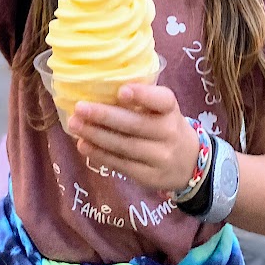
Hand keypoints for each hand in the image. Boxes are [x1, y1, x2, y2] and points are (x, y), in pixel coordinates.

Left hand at [68, 83, 199, 192]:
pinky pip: (121, 164)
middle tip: (79, 108)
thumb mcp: (161, 109)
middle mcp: (169, 132)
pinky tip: (84, 145)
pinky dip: (100, 154)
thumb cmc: (164, 124)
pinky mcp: (149, 177)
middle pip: (135, 125)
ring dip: (96, 135)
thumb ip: (140, 98)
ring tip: (75, 125)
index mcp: (170, 109)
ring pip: (124, 146)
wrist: (189, 162)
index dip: (142, 95)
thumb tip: (100, 88)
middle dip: (104, 116)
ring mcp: (160, 157)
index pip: (162, 100)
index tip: (121, 91)